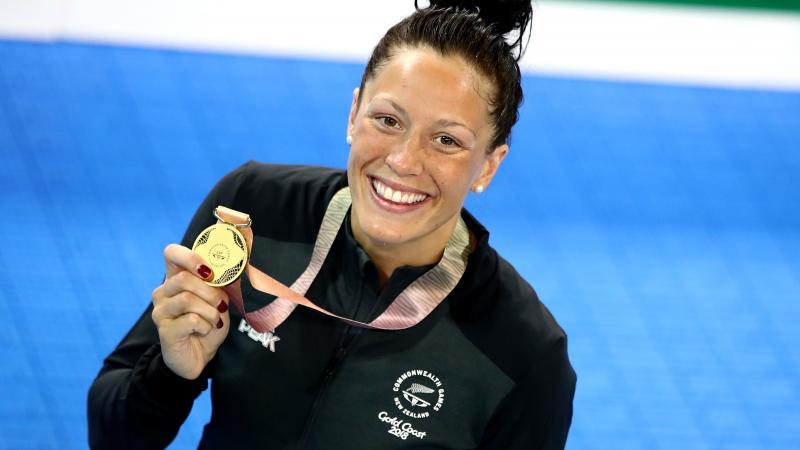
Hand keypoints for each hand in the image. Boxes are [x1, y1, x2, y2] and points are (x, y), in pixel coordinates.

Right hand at [151, 244, 229, 379]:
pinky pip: (190, 320)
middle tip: (221, 305)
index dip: (190, 257)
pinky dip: (205, 325)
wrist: (200, 356)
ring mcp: (160, 311)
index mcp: (175, 278)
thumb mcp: (217, 300)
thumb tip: (227, 269)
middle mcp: (163, 292)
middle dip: (210, 292)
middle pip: (183, 278)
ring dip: (209, 311)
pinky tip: (204, 331)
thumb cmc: (208, 324)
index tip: (210, 271)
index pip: (171, 253)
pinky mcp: (164, 330)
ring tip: (214, 320)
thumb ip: (217, 283)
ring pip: (187, 300)